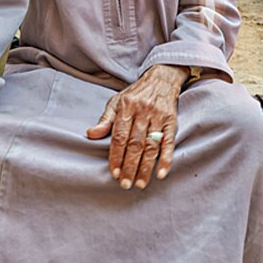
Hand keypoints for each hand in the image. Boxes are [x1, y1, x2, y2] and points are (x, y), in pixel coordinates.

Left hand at [85, 64, 188, 189]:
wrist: (161, 78)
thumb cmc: (135, 94)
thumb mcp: (116, 102)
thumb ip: (105, 120)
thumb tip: (90, 134)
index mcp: (126, 108)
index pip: (119, 136)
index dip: (116, 156)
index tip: (114, 173)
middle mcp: (143, 112)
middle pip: (135, 144)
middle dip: (130, 166)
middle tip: (125, 184)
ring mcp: (158, 117)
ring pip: (151, 146)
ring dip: (146, 167)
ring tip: (140, 184)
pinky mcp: (171, 122)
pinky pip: (169, 143)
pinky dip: (166, 159)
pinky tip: (161, 173)